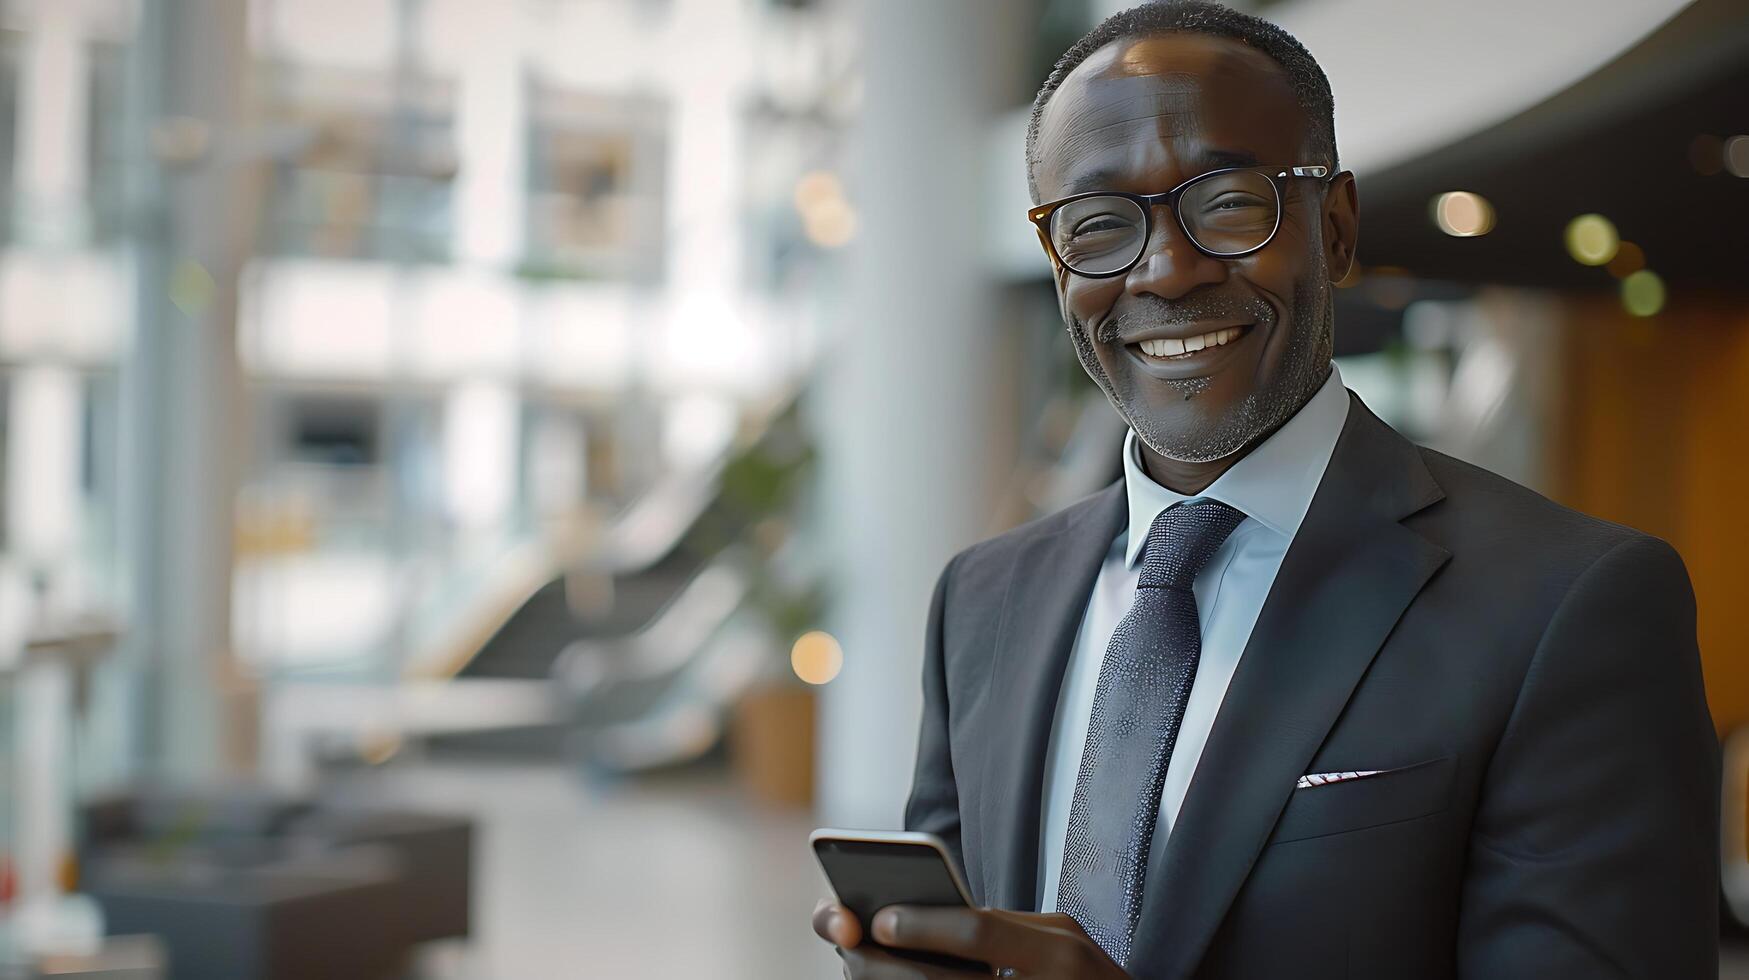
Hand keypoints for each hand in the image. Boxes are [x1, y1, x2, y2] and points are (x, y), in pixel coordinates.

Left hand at [812, 899, 1127, 977]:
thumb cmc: (1087, 979)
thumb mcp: (1060, 942)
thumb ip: (1006, 930)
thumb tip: (926, 920)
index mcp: (1058, 947)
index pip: (978, 930)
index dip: (922, 925)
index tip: (879, 919)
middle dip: (886, 971)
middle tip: (852, 956)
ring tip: (863, 975)